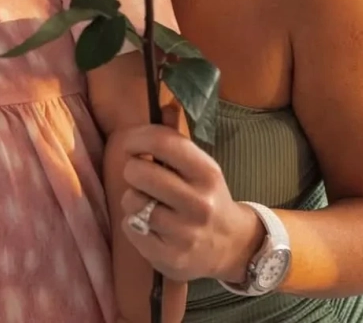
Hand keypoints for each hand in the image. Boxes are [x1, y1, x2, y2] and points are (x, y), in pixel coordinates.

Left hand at [119, 108, 263, 283]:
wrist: (233, 246)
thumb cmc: (207, 197)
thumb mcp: (201, 166)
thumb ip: (177, 139)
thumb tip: (164, 105)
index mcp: (207, 173)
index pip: (163, 142)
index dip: (137, 137)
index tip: (129, 142)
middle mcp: (199, 203)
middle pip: (140, 172)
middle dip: (133, 171)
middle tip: (141, 176)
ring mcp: (185, 234)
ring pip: (132, 202)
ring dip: (133, 199)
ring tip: (147, 202)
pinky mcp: (171, 258)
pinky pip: (131, 228)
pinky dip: (133, 224)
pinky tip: (150, 225)